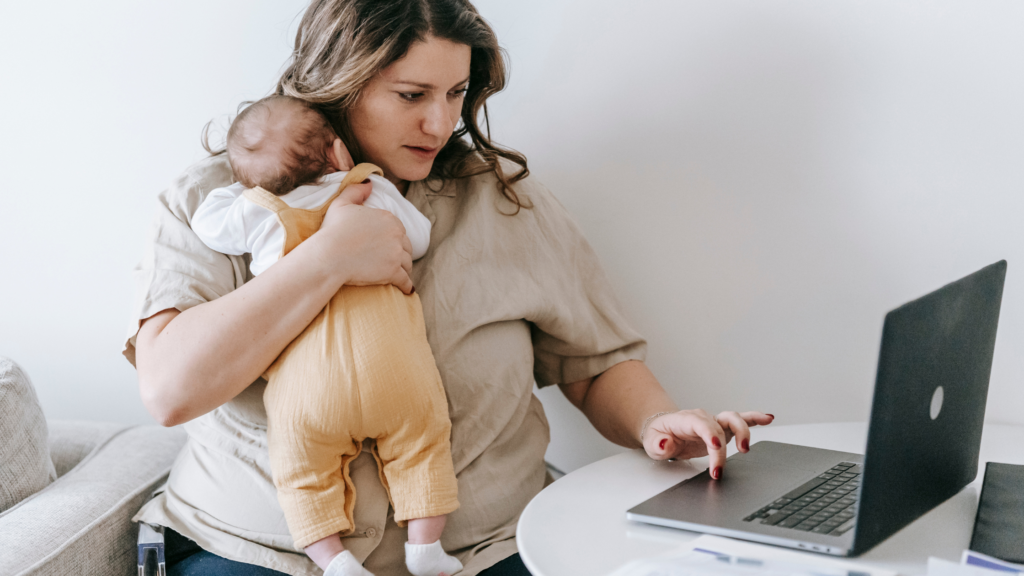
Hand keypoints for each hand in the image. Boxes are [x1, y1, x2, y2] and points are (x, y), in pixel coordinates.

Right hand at [316, 185, 413, 293]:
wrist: (328, 255)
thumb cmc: (332, 231)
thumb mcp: (341, 204)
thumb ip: (356, 191)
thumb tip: (369, 183)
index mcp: (388, 218)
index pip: (398, 230)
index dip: (394, 239)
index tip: (388, 246)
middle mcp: (396, 234)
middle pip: (406, 247)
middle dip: (401, 254)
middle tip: (395, 262)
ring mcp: (396, 253)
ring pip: (407, 263)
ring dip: (405, 269)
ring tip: (400, 275)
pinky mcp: (394, 272)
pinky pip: (406, 281)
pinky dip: (407, 285)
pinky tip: (406, 290)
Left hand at [642, 410, 774, 478]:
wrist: (663, 431)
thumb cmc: (659, 436)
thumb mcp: (651, 443)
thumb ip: (658, 444)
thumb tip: (666, 444)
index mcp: (685, 420)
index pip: (701, 425)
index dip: (710, 435)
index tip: (716, 447)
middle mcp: (703, 418)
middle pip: (719, 426)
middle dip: (724, 447)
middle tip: (720, 467)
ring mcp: (714, 422)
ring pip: (733, 419)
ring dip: (743, 432)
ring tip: (746, 449)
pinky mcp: (722, 429)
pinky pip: (741, 420)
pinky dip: (755, 419)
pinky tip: (768, 419)